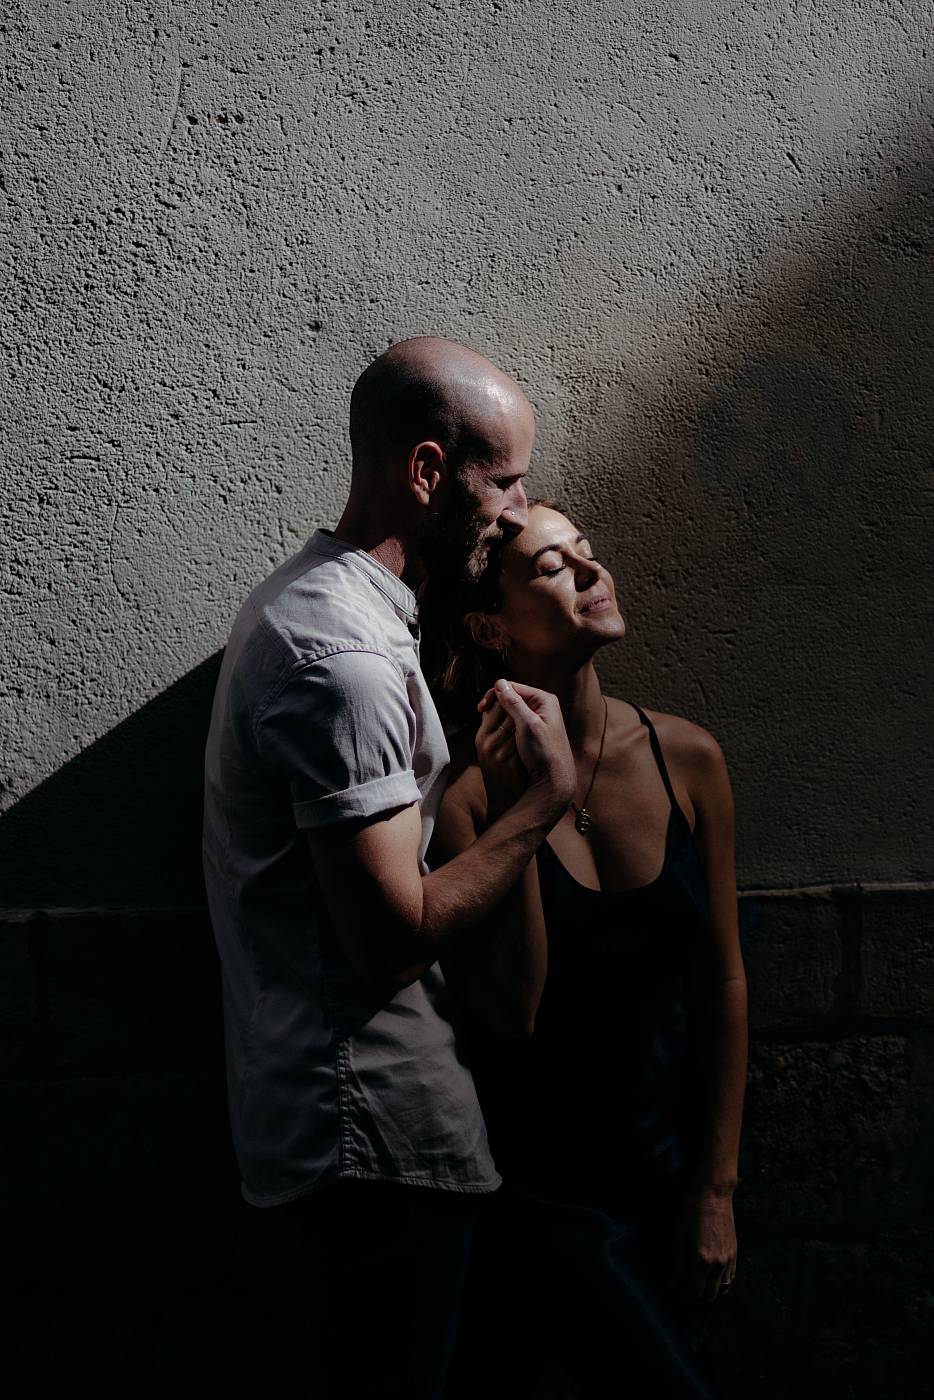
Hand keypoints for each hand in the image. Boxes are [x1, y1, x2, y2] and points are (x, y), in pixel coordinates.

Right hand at [478, 679, 574, 810]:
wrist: (555, 779)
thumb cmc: (543, 752)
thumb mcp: (527, 725)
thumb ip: (514, 703)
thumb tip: (499, 682)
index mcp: (544, 700)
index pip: (512, 687)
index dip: (494, 695)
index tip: (480, 709)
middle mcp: (544, 706)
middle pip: (512, 698)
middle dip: (497, 706)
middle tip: (482, 717)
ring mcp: (541, 719)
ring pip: (513, 711)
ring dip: (500, 717)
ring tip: (490, 728)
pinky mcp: (537, 731)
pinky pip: (517, 722)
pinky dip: (507, 726)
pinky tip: (501, 736)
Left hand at [670, 1186, 736, 1303]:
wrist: (714, 1195)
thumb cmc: (692, 1212)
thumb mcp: (678, 1235)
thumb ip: (677, 1263)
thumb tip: (673, 1283)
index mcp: (701, 1260)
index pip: (694, 1292)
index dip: (685, 1298)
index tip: (677, 1297)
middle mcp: (718, 1264)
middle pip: (710, 1295)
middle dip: (698, 1300)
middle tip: (686, 1295)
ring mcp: (729, 1260)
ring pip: (723, 1289)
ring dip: (711, 1293)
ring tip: (699, 1289)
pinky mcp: (735, 1253)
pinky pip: (731, 1278)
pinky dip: (723, 1284)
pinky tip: (713, 1280)